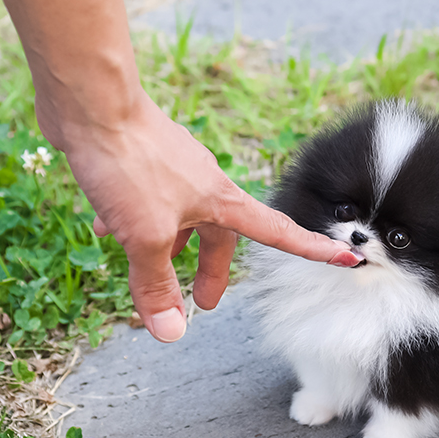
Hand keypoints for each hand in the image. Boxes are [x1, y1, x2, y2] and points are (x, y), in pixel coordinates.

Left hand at [57, 94, 357, 342]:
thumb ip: (156, 284)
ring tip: (139, 266)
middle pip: (220, 233)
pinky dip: (130, 218)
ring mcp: (173, 168)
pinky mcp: (142, 158)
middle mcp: (203, 182)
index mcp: (221, 200)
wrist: (93, 104)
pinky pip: (146, 197)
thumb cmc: (129, 164)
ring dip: (166, 243)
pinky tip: (102, 227)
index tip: (345, 258)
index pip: (277, 232)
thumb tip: (171, 332)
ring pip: (180, 215)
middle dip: (210, 268)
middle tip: (200, 302)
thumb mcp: (145, 237)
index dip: (312, 249)